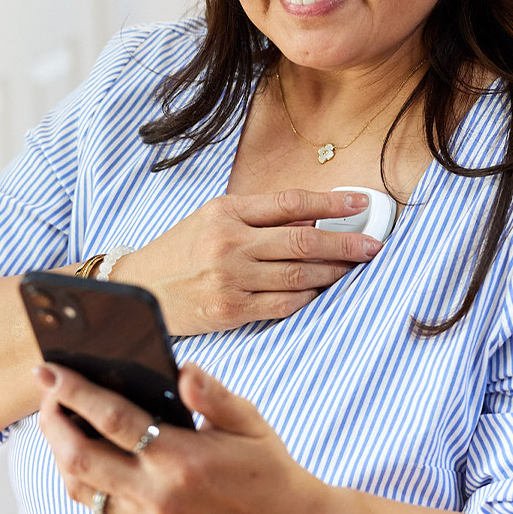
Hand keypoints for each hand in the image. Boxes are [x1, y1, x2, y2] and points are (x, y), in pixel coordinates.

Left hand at [34, 362, 324, 513]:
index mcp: (182, 460)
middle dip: (52, 421)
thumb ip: (212, 394)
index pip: (113, 420)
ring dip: (61, 451)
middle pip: (78, 459)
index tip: (49, 369)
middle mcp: (158, 497)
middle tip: (46, 390)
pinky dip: (86, 474)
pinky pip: (100, 504)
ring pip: (80, 487)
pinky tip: (90, 449)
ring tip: (60, 416)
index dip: (75, 392)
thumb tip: (181, 369)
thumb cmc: (263, 463)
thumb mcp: (248, 419)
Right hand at [112, 189, 381, 334]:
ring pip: (299, 274)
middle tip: (373, 244)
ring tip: (354, 266)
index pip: (291, 203)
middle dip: (346, 243)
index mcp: (227, 211)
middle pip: (303, 240)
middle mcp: (230, 243)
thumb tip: (313, 220)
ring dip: (334, 271)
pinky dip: (309, 296)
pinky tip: (321, 289)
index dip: (331, 202)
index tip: (361, 203)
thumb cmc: (181, 250)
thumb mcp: (213, 218)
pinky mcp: (232, 310)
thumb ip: (259, 217)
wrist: (140, 288)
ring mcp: (231, 279)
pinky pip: (285, 304)